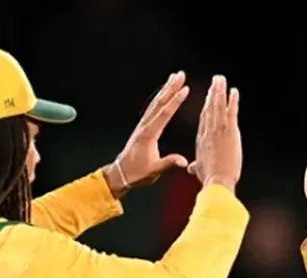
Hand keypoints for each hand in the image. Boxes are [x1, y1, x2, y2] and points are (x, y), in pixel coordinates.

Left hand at [109, 72, 191, 195]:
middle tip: (180, 74)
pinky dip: (161, 98)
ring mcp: (143, 125)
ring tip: (175, 77)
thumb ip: (168, 163)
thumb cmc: (137, 173)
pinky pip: (153, 109)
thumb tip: (183, 161)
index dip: (175, 101)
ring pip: (156, 103)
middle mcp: (145, 126)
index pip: (164, 114)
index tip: (185, 89)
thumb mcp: (154, 171)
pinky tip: (166, 93)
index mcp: (149, 134)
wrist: (121, 173)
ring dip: (166, 89)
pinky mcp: (143, 127)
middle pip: (159, 103)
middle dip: (170, 87)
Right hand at [189, 76, 241, 191]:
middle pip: (209, 108)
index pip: (204, 119)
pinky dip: (233, 100)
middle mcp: (208, 131)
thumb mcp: (200, 171)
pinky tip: (234, 91)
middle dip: (212, 94)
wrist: (217, 181)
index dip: (206, 107)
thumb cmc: (209, 178)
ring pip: (218, 106)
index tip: (208, 97)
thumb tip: (191, 168)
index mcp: (201, 140)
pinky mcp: (229, 131)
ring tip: (221, 80)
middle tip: (214, 82)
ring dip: (220, 91)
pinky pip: (231, 111)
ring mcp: (219, 129)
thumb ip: (196, 167)